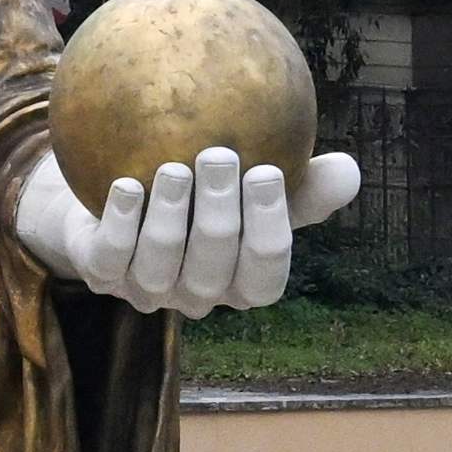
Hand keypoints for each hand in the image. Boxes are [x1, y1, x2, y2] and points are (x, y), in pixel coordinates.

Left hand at [12, 145, 363, 316]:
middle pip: (213, 272)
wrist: (115, 188)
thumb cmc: (205, 190)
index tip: (267, 173)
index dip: (267, 234)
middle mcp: (197, 296)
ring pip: (161, 268)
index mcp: (241, 283)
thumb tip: (350, 171)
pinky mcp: (102, 276)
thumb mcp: (257, 184)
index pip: (264, 279)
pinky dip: (120, 222)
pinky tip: (125, 183)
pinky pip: (110, 259)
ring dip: (169, 217)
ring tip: (174, 166)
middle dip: (218, 216)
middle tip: (218, 156)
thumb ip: (302, 184)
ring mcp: (147, 292)